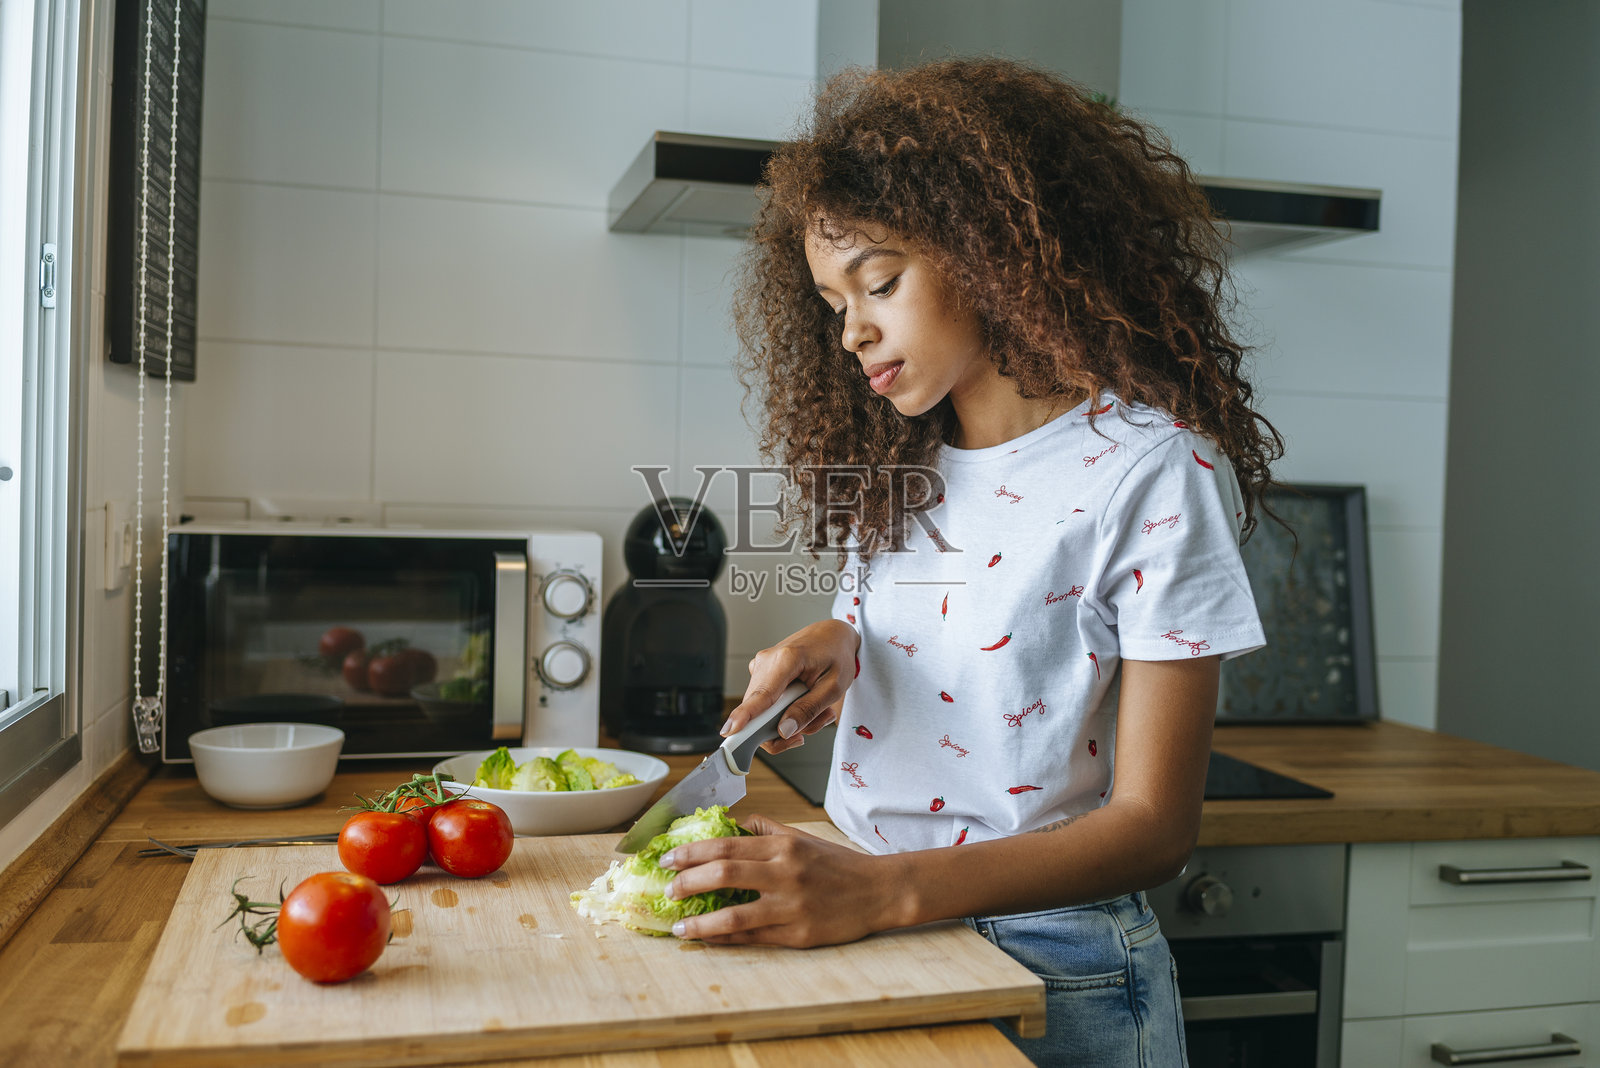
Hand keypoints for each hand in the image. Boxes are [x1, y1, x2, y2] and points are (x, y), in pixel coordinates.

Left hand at [661, 814, 900, 946]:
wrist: (878, 891)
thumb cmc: (837, 864)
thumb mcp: (802, 838)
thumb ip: (766, 831)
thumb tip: (730, 825)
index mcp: (783, 846)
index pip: (726, 844)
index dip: (692, 852)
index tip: (668, 859)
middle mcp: (785, 873)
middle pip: (724, 873)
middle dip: (687, 882)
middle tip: (666, 889)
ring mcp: (791, 906)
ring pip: (734, 914)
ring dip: (700, 923)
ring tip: (678, 927)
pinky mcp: (798, 934)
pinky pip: (753, 938)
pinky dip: (726, 939)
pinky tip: (708, 939)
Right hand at [727, 619, 859, 754]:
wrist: (832, 635)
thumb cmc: (836, 655)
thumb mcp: (834, 687)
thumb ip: (808, 709)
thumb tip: (784, 731)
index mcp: (786, 659)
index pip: (761, 695)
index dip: (745, 717)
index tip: (730, 731)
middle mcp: (766, 662)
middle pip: (759, 713)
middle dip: (787, 728)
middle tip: (818, 720)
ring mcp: (760, 668)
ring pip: (763, 713)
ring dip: (791, 719)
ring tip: (818, 709)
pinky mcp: (761, 675)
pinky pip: (766, 705)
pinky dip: (787, 711)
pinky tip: (806, 702)